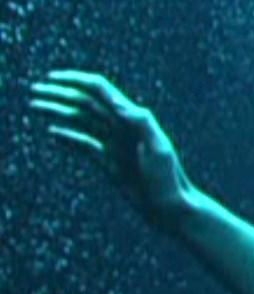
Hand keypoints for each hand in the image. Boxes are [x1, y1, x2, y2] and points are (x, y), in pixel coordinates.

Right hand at [26, 70, 198, 227]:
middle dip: (60, 94)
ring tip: (36, 108)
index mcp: (130, 119)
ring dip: (58, 112)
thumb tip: (120, 104)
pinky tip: (53, 133)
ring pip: (81, 122)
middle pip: (85, 103)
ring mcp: (114, 144)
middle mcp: (120, 128)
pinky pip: (84, 145)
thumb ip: (142, 123)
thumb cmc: (168, 180)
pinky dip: (68, 137)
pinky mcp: (109, 162)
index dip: (76, 80)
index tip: (52, 77)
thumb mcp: (159, 149)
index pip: (99, 90)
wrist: (170, 208)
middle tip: (35, 92)